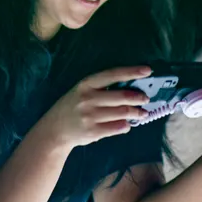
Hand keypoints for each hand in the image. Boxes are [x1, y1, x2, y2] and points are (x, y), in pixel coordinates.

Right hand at [37, 66, 151, 150]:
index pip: (112, 75)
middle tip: (146, 99)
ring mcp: (90, 116)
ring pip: (123, 113)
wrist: (54, 129)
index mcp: (86, 84)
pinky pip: (118, 127)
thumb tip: (131, 88)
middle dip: (138, 98)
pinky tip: (127, 124)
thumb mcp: (82, 91)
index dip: (131, 72)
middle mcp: (88, 99)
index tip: (147, 70)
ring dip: (136, 113)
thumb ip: (101, 89)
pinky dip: (126, 125)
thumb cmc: (72, 106)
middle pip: (122, 97)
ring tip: (142, 113)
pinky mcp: (93, 131)